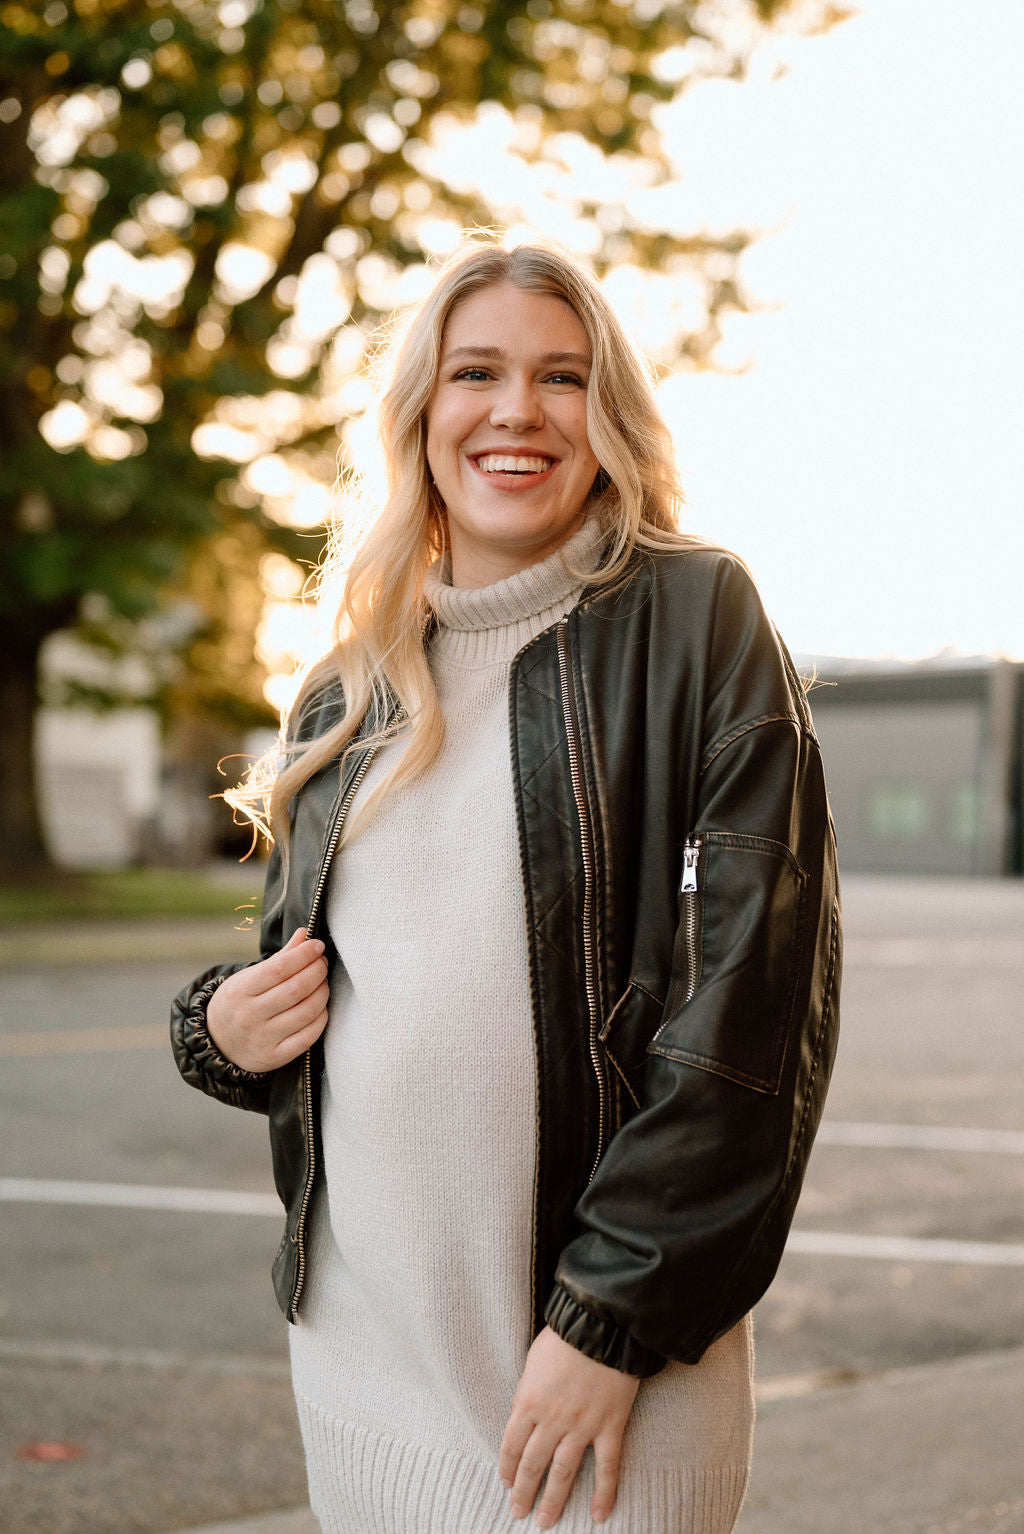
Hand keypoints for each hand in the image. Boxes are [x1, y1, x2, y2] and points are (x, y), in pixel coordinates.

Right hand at [206, 928, 329, 1072]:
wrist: (218, 1043)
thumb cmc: (238, 1002)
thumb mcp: (248, 978)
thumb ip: (280, 958)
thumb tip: (305, 935)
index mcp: (240, 990)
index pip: (280, 968)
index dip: (304, 954)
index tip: (317, 945)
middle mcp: (250, 1015)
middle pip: (297, 988)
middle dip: (317, 971)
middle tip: (322, 963)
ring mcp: (263, 1038)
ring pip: (306, 1011)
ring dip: (322, 992)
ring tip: (322, 983)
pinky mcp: (275, 1056)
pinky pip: (308, 1035)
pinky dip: (321, 1017)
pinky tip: (320, 1007)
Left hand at [499, 1325, 638, 1527]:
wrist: (602, 1326)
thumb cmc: (564, 1337)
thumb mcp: (533, 1361)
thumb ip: (526, 1390)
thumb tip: (522, 1413)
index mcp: (529, 1401)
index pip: (512, 1444)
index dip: (508, 1467)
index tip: (506, 1483)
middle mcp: (552, 1419)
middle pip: (534, 1463)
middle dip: (524, 1491)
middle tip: (519, 1512)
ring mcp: (582, 1425)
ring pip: (564, 1471)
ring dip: (554, 1499)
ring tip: (546, 1521)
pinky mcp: (610, 1426)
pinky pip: (607, 1466)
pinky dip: (604, 1493)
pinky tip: (600, 1515)